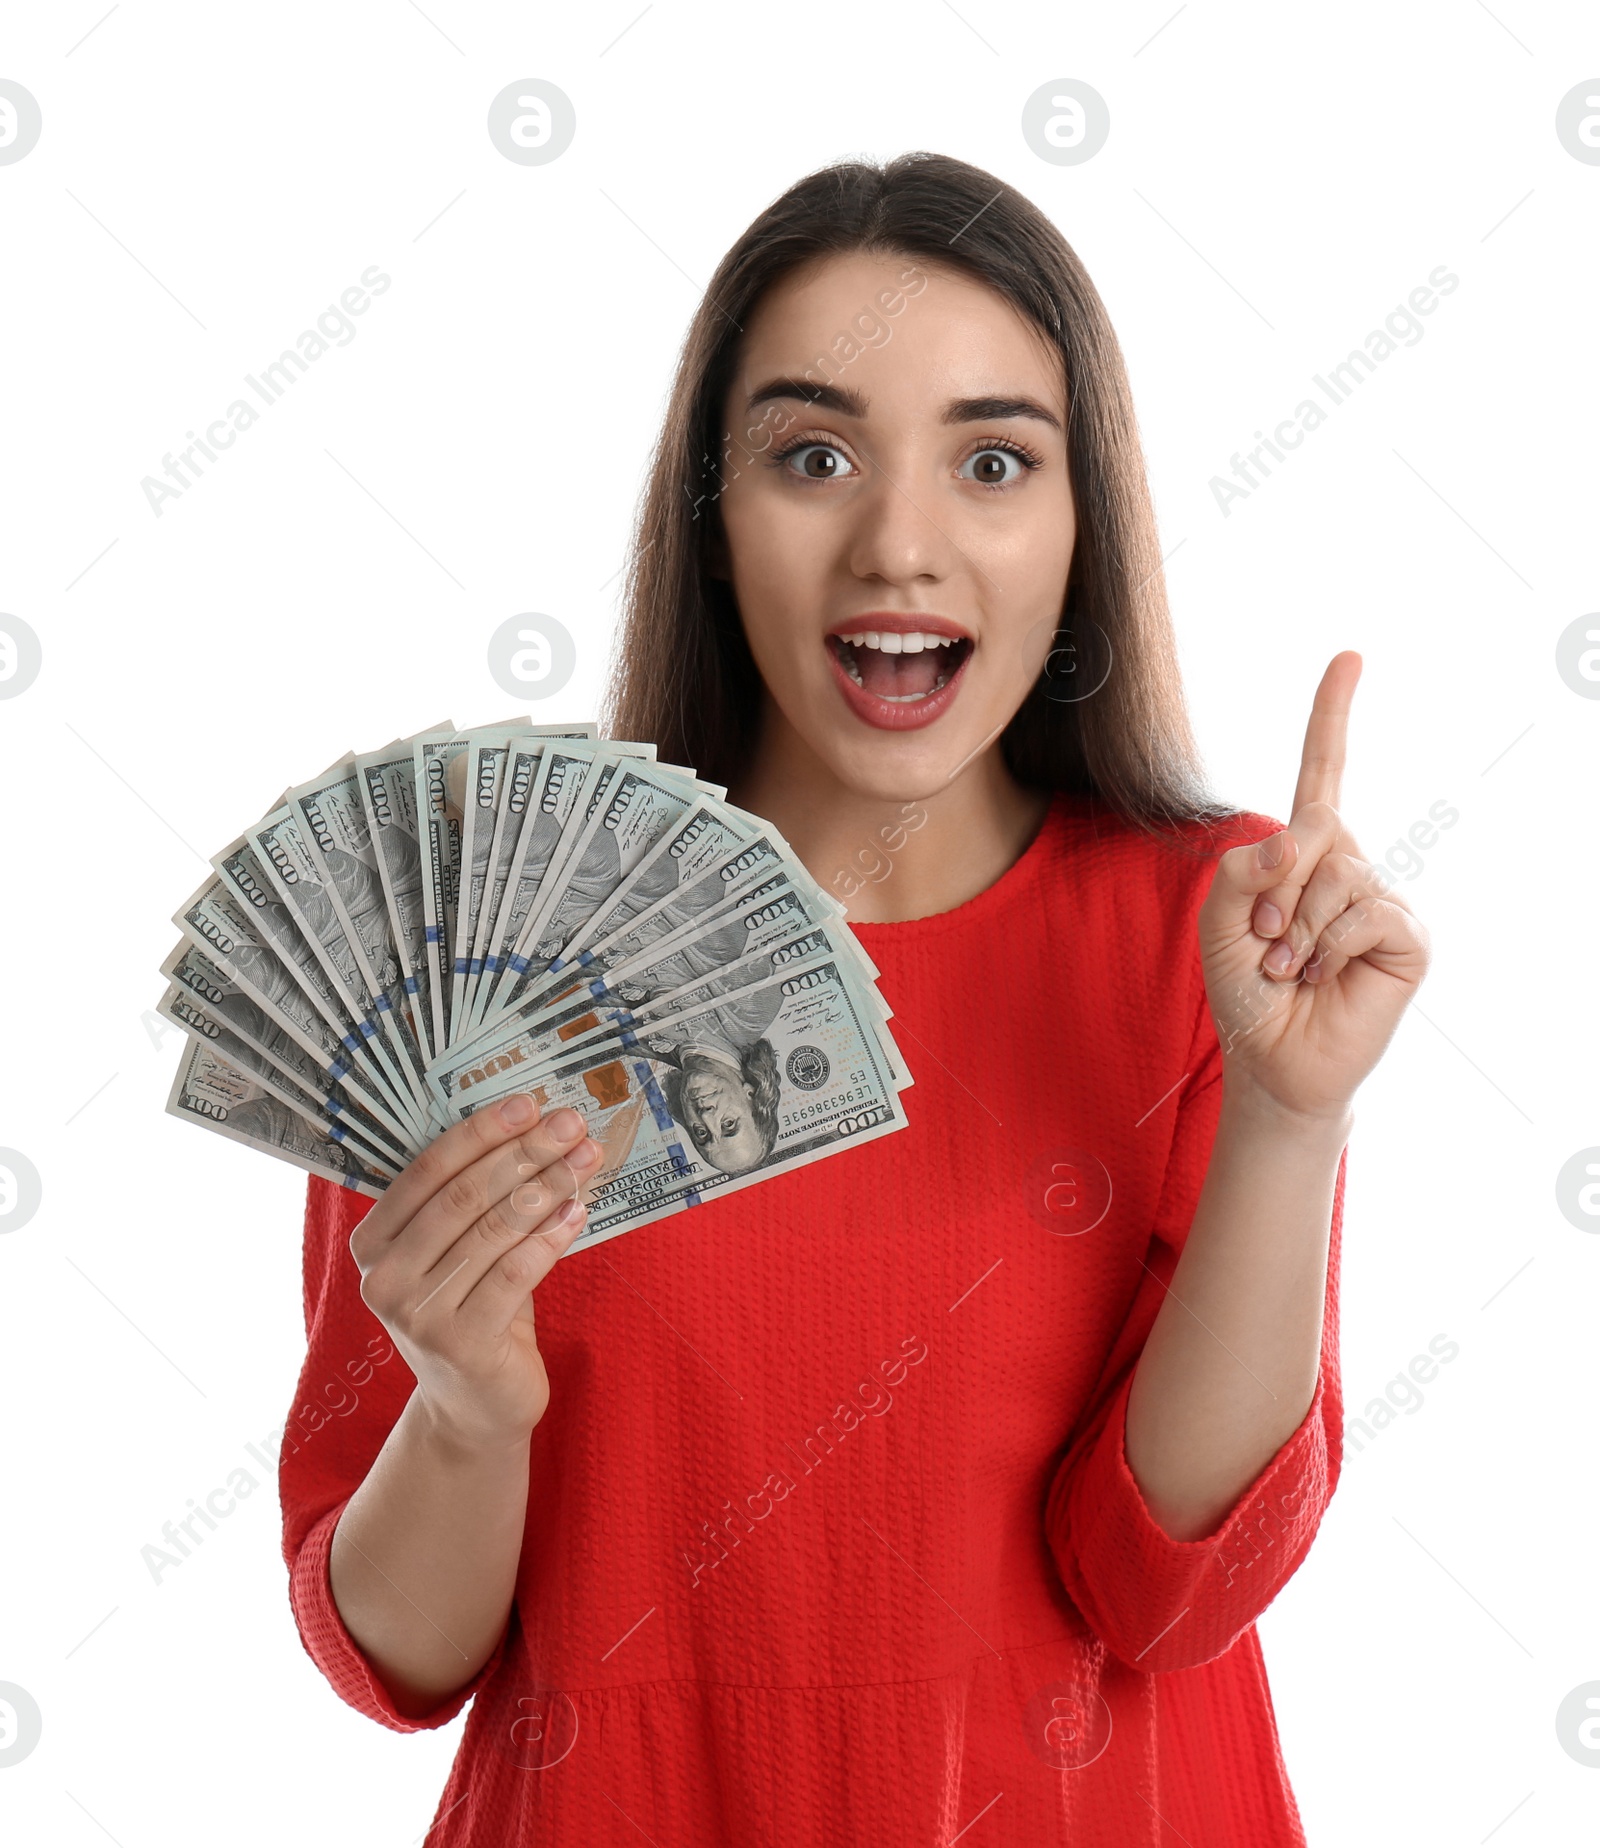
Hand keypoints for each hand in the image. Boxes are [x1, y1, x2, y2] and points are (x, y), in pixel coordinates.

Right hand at [347, 1093, 604, 1450]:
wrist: (472, 1405)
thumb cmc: (470, 1308)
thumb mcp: (456, 1251)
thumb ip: (471, 1198)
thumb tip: (531, 1123)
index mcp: (372, 1242)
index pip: (428, 1170)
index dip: (481, 1131)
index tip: (529, 1101)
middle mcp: (383, 1277)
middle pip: (464, 1195)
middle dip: (524, 1151)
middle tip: (571, 1122)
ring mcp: (419, 1314)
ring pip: (494, 1230)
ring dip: (548, 1185)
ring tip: (586, 1157)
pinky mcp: (461, 1344)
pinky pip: (516, 1273)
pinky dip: (552, 1234)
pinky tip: (579, 1209)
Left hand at [1196, 651, 1430, 1123]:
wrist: (1272, 1059)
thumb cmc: (1246, 988)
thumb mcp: (1217, 922)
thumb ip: (1239, 870)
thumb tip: (1301, 837)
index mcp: (1304, 851)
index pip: (1321, 773)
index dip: (1333, 715)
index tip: (1349, 657)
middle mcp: (1350, 864)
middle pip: (1314, 829)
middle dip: (1272, 890)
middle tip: (1265, 941)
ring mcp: (1381, 897)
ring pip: (1336, 875)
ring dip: (1296, 928)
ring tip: (1291, 966)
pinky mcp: (1407, 935)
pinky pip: (1363, 913)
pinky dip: (1328, 947)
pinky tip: (1323, 976)